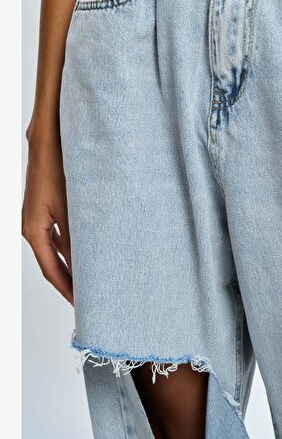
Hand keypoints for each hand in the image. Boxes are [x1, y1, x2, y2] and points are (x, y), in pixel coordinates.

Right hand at [22, 134, 72, 304]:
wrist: (47, 141)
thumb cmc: (56, 167)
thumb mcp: (70, 205)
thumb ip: (76, 235)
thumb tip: (85, 263)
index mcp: (33, 230)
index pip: (52, 269)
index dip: (67, 288)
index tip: (81, 303)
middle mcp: (31, 227)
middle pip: (51, 263)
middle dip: (69, 280)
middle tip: (88, 297)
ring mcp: (36, 217)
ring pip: (54, 249)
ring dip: (70, 264)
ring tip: (87, 278)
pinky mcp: (43, 208)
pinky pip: (55, 235)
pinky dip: (68, 247)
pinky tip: (81, 251)